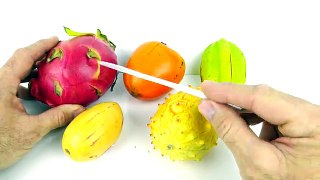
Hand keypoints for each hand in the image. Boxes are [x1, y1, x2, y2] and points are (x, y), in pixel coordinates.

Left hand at [0, 37, 84, 168]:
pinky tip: (37, 90)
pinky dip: (26, 81)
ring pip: (14, 71)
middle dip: (38, 54)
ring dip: (32, 68)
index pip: (24, 57)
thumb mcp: (30, 130)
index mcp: (2, 85)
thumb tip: (77, 109)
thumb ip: (56, 118)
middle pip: (18, 60)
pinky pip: (12, 83)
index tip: (55, 40)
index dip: (40, 46)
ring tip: (50, 68)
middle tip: (57, 52)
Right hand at [198, 81, 319, 178]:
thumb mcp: (256, 161)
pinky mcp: (300, 123)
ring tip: (221, 113)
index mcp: (309, 121)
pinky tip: (240, 122)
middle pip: (264, 97)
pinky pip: (271, 112)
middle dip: (233, 98)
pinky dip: (253, 116)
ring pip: (266, 103)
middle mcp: (312, 114)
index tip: (207, 89)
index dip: (230, 92)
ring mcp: (306, 118)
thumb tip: (211, 107)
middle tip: (208, 98)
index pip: (261, 97)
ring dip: (242, 108)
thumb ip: (231, 130)